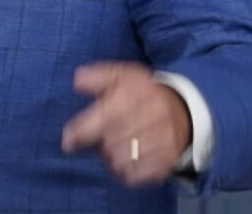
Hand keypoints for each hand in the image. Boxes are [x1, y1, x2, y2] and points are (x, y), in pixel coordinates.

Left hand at [61, 61, 191, 186]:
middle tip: (102, 137)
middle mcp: (150, 117)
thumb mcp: (123, 76)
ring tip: (115, 146)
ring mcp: (161, 141)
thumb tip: (77, 80)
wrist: (183, 110)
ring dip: (111, 158)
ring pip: (120, 161)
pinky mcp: (167, 160)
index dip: (81, 132)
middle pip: (109, 143)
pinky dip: (125, 172)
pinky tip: (127, 159)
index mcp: (136, 95)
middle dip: (99, 144)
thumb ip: (98, 77)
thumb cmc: (144, 93)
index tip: (68, 141)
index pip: (103, 117)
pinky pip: (136, 176)